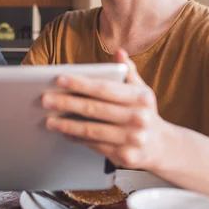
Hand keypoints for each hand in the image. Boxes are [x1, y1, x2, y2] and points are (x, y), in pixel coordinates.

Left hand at [42, 49, 172, 171]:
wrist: (162, 146)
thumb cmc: (144, 112)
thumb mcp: (142, 90)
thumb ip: (129, 71)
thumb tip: (119, 52)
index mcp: (140, 98)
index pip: (104, 88)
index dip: (80, 84)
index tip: (59, 79)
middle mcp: (138, 118)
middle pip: (94, 109)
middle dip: (67, 103)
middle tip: (46, 99)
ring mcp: (132, 139)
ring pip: (91, 130)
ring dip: (67, 125)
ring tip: (49, 120)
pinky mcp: (124, 156)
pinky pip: (95, 145)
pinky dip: (77, 139)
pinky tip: (65, 133)